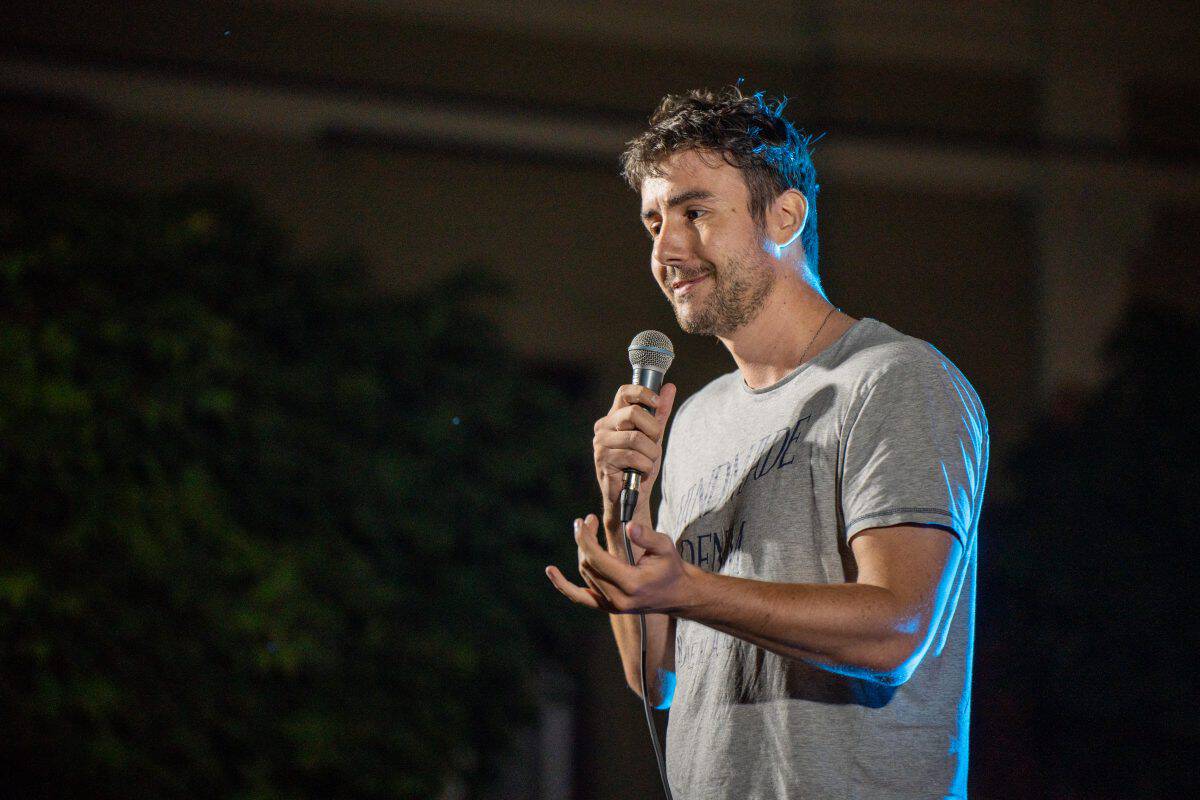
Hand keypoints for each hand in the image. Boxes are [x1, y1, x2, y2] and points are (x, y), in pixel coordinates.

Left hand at [545, 513, 693, 613]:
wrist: (677, 595)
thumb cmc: (671, 567)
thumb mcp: (665, 547)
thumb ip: (647, 537)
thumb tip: (629, 527)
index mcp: (632, 584)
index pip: (597, 560)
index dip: (585, 539)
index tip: (581, 521)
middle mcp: (618, 599)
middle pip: (588, 565)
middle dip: (584, 540)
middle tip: (588, 519)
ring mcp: (611, 606)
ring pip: (585, 574)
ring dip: (582, 551)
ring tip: (588, 528)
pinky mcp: (607, 607)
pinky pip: (580, 596)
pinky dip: (564, 585)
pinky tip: (551, 571)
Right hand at [592, 383, 676, 512]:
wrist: (631, 497)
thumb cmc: (640, 465)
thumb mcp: (653, 436)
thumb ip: (659, 413)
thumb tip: (669, 387)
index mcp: (614, 417)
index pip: (624, 392)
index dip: (643, 393)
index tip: (657, 403)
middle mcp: (603, 427)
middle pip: (633, 413)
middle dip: (652, 430)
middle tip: (653, 443)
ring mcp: (601, 444)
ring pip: (636, 438)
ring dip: (650, 454)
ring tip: (646, 462)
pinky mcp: (603, 461)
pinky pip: (634, 457)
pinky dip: (645, 466)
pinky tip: (640, 472)